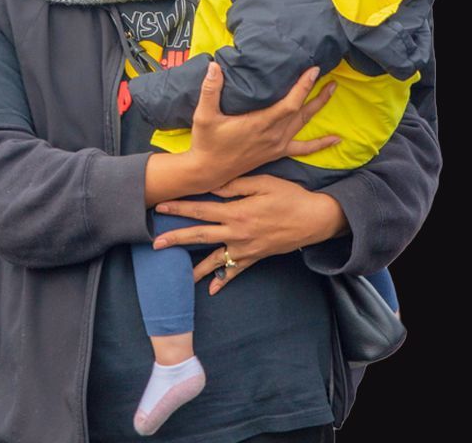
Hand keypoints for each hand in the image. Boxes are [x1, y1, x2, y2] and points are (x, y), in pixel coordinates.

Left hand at [150, 174, 349, 294]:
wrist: (315, 220)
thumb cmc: (290, 196)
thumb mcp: (264, 183)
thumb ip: (236, 185)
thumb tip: (213, 184)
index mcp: (237, 212)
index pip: (201, 210)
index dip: (179, 208)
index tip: (160, 207)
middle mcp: (237, 233)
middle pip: (200, 236)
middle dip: (176, 239)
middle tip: (156, 244)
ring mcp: (246, 248)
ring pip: (215, 259)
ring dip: (195, 267)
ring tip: (177, 275)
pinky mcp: (256, 257)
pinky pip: (236, 271)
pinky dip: (223, 280)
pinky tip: (211, 289)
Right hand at [186, 62, 340, 190]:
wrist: (209, 172)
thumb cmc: (207, 143)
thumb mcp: (204, 116)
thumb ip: (210, 90)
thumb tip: (214, 66)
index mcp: (259, 124)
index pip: (289, 103)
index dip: (303, 87)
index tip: (313, 70)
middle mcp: (273, 135)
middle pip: (302, 111)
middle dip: (316, 93)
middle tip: (330, 76)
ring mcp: (277, 145)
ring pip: (303, 123)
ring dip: (319, 107)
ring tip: (332, 91)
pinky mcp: (276, 152)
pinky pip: (304, 148)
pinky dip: (321, 144)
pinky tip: (336, 139)